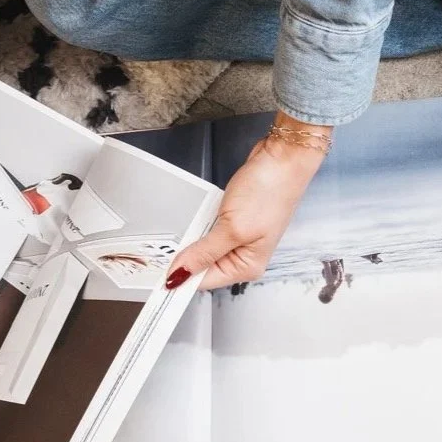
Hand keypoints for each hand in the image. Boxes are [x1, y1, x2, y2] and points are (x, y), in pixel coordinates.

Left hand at [166, 115, 329, 290]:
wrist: (283, 159)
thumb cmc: (269, 192)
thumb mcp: (232, 228)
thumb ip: (204, 253)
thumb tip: (180, 274)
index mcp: (246, 266)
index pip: (203, 281)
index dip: (180, 278)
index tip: (157, 274)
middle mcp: (243, 256)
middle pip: (202, 265)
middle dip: (184, 256)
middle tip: (162, 247)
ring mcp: (239, 237)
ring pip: (203, 246)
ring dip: (191, 237)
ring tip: (182, 229)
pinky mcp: (234, 220)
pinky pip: (209, 229)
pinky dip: (200, 223)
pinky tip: (196, 216)